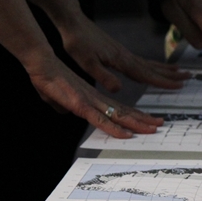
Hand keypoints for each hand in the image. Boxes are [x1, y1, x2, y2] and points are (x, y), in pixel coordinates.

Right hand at [25, 52, 163, 138]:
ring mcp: (90, 102)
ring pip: (118, 116)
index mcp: (94, 98)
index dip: (135, 116)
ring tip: (154, 128)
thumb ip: (65, 106)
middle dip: (143, 119)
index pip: (119, 109)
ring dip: (137, 124)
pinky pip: (101, 120)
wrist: (41, 65)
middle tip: (160, 124)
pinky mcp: (81, 105)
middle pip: (124, 112)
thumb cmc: (48, 79)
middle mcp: (97, 100)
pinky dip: (115, 129)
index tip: (148, 121)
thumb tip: (65, 113)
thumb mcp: (58, 98)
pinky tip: (127, 135)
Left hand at [58, 14, 188, 92]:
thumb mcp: (87, 62)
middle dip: (171, 75)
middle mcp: (127, 57)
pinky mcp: (120, 52)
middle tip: (189, 77)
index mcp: (122, 61)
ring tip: (181, 72)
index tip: (179, 86)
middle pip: (154, 68)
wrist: (74, 23)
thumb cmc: (78, 42)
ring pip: (150, 64)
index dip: (163, 82)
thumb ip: (102, 76)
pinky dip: (153, 66)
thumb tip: (118, 89)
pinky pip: (142, 62)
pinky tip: (156, 68)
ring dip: (166, 69)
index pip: (147, 74)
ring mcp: (125, 53)